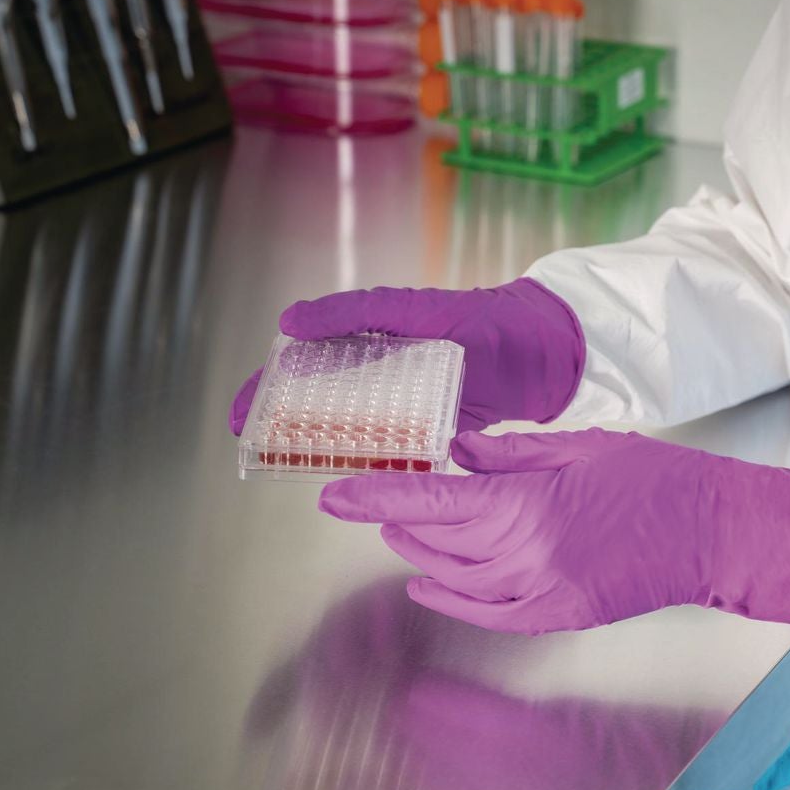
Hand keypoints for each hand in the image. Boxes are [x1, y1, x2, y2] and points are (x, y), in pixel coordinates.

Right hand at [228, 277, 584, 435]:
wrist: (550, 352)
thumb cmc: (489, 319)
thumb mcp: (417, 310)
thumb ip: (357, 312)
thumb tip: (291, 319)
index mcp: (376, 335)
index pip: (307, 359)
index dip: (269, 386)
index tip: (239, 411)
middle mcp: (387, 370)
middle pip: (321, 397)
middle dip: (282, 420)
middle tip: (248, 440)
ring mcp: (410, 401)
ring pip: (353, 426)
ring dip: (321, 444)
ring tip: (287, 463)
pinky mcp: (438, 429)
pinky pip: (396, 449)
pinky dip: (373, 462)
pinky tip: (352, 478)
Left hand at [317, 428, 789, 634]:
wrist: (713, 532)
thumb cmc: (656, 478)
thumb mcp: (578, 446)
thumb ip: (508, 452)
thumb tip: (454, 452)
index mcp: (528, 503)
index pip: (430, 503)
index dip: (375, 499)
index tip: (334, 494)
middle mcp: (527, 555)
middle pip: (436, 543)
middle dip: (395, 522)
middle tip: (369, 501)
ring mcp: (543, 593)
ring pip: (455, 580)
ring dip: (419, 558)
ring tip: (400, 535)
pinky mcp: (560, 616)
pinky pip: (488, 614)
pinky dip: (451, 600)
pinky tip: (428, 584)